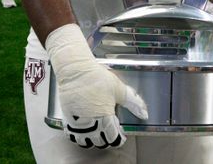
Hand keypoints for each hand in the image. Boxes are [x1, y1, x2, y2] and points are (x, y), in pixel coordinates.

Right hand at [46, 24, 147, 148]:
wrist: (75, 71)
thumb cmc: (97, 78)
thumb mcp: (119, 88)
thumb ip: (133, 102)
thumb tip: (144, 114)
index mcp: (105, 118)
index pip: (113, 138)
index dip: (119, 139)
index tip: (121, 136)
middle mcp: (90, 124)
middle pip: (100, 142)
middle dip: (107, 140)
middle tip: (110, 132)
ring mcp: (77, 123)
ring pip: (85, 142)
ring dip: (92, 140)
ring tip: (97, 134)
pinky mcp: (67, 119)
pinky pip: (72, 136)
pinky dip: (78, 137)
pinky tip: (83, 131)